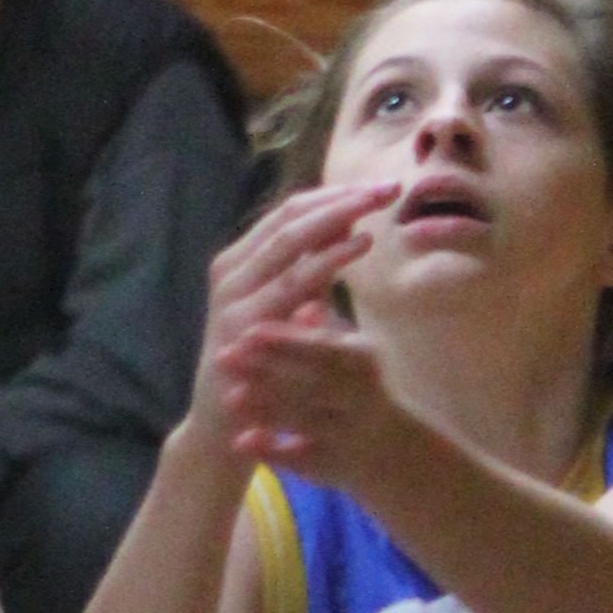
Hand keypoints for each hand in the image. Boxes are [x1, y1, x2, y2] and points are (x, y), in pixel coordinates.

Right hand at [191, 178, 396, 471]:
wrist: (223, 425)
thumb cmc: (263, 368)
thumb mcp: (290, 310)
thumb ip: (311, 271)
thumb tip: (350, 225)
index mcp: (240, 263)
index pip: (289, 213)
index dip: (333, 196)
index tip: (378, 187)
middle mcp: (231, 272)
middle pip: (289, 218)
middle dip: (341, 199)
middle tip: (388, 186)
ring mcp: (233, 296)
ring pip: (288, 242)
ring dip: (337, 218)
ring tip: (378, 204)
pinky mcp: (242, 324)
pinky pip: (293, 282)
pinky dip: (329, 258)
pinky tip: (361, 245)